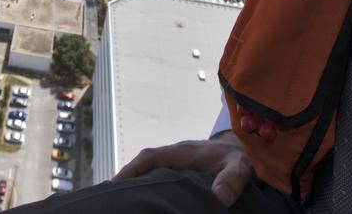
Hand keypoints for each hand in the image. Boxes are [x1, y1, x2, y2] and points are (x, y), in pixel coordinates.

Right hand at [112, 133, 252, 207]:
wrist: (243, 150)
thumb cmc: (239, 159)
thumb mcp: (240, 168)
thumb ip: (230, 180)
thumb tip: (218, 199)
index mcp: (183, 152)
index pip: (151, 157)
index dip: (131, 169)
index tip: (115, 184)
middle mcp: (175, 155)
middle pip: (143, 164)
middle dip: (125, 178)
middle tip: (108, 197)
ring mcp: (176, 161)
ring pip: (149, 170)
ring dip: (134, 182)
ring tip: (118, 201)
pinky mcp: (180, 170)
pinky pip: (157, 175)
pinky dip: (146, 184)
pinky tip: (141, 200)